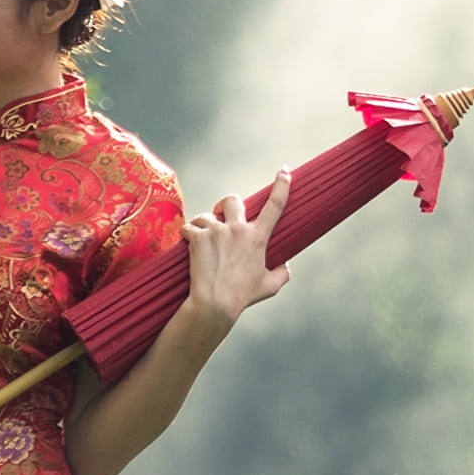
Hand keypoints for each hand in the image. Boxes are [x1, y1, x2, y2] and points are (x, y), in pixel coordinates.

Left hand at [183, 171, 292, 325]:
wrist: (214, 303)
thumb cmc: (242, 297)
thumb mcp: (270, 287)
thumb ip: (282, 273)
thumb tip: (286, 266)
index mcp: (258, 237)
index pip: (275, 205)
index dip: (282, 185)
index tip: (284, 171)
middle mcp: (238, 229)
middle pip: (233, 199)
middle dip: (226, 204)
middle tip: (222, 214)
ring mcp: (216, 231)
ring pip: (207, 214)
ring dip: (204, 224)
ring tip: (203, 240)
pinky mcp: (198, 237)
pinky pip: (189, 227)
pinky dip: (188, 234)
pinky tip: (188, 245)